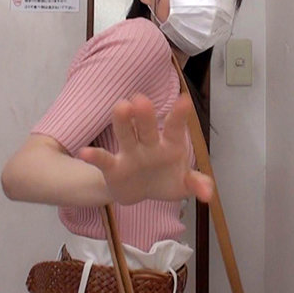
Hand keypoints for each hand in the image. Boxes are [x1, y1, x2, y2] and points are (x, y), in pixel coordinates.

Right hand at [77, 93, 213, 204]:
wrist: (140, 192)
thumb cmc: (165, 180)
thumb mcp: (183, 185)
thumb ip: (196, 184)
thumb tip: (208, 193)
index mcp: (170, 144)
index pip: (176, 128)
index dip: (179, 115)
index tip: (184, 100)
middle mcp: (150, 143)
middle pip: (147, 127)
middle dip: (145, 114)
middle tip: (141, 99)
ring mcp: (130, 153)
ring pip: (126, 134)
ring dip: (123, 122)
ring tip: (120, 107)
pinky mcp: (114, 167)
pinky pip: (104, 159)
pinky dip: (94, 156)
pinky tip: (85, 152)